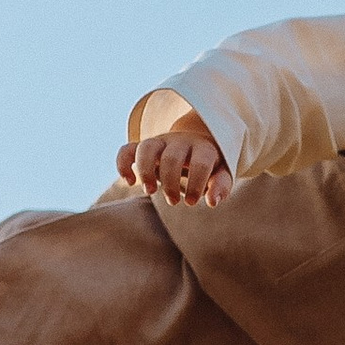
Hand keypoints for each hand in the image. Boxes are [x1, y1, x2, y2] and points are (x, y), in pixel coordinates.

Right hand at [118, 114, 232, 208]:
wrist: (196, 143)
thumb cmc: (211, 165)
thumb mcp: (222, 174)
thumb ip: (221, 186)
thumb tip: (212, 201)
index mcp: (203, 149)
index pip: (200, 163)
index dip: (196, 183)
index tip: (192, 202)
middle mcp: (180, 142)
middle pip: (171, 156)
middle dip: (170, 182)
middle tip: (174, 201)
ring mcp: (161, 143)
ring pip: (146, 147)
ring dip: (145, 170)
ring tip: (149, 191)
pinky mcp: (144, 148)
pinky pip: (128, 149)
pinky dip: (123, 163)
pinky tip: (129, 181)